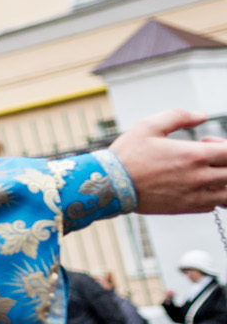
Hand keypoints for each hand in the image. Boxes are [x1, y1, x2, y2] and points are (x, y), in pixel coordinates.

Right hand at [110, 110, 226, 213]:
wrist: (109, 185)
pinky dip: (212, 196)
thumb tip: (201, 115)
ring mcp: (195, 195)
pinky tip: (196, 186)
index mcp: (194, 155)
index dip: (225, 146)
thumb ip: (178, 116)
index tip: (207, 143)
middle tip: (209, 158)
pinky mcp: (187, 207)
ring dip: (224, 182)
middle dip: (226, 163)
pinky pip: (214, 205)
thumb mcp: (148, 125)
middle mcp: (200, 177)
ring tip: (209, 174)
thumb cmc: (127, 154)